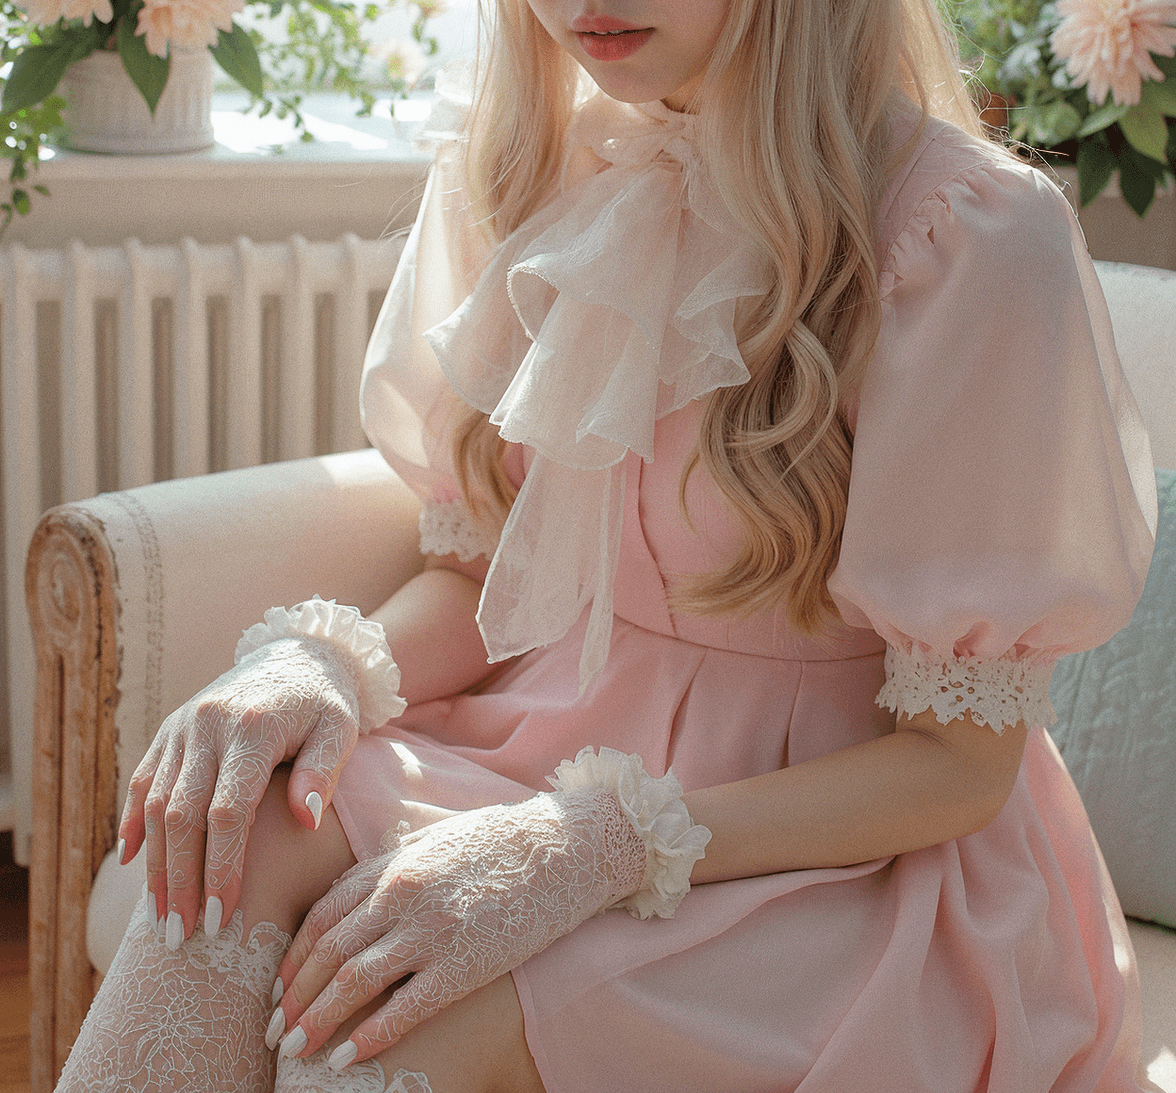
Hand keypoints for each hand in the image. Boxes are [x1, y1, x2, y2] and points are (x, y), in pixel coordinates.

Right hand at [118, 636, 361, 947]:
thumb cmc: (326, 702)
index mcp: (252, 729)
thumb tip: (306, 822)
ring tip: (161, 918)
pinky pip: (143, 781)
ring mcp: (182, 728)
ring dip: (155, 864)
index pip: (228, 812)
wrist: (296, 653)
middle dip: (180, 881)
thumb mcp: (340, 730)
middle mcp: (207, 726)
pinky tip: (132, 863)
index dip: (221, 868)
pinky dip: (133, 822)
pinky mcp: (169, 730)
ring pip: (154, 804)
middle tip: (181, 938)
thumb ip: (322, 773)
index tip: (222, 918)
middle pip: (182, 816)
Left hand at [268, 788, 647, 1067]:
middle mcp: (403, 895)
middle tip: (274, 1031)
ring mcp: (433, 930)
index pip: (322, 917)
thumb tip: (350, 899)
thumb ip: (389, 867)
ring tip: (296, 1049)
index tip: (276, 989)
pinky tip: (348, 1057)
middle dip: (294, 996)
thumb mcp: (435, 840)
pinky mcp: (465, 964)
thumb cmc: (501, 840)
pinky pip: (405, 1008)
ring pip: (355, 982)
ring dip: (318, 1019)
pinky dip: (370, 1036)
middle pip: (329, 953)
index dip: (292, 959)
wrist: (566, 846)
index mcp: (393, 864)